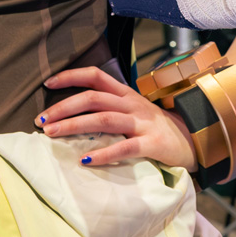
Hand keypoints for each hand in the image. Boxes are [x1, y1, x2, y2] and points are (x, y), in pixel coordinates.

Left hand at [40, 66, 196, 168]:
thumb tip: (74, 114)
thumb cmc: (157, 128)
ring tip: (52, 134)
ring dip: (74, 125)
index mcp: (126, 94)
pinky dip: (103, 153)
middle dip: (63, 107)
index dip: (71, 76)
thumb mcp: (134, 112)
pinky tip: (85, 160)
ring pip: (104, 119)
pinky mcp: (153, 143)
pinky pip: (125, 147)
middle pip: (93, 98)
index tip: (47, 84)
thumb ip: (110, 109)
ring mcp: (143, 123)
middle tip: (41, 121)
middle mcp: (133, 105)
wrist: (195, 141)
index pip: (96, 76)